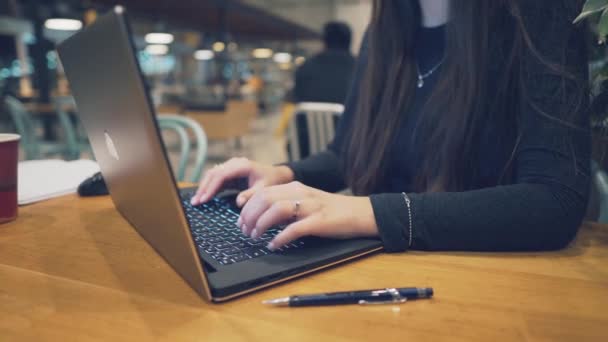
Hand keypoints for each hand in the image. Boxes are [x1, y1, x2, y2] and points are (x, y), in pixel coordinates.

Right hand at [191, 158, 293, 205]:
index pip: (221, 175)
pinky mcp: (230, 172)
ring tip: (196, 201)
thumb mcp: (264, 190)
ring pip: (212, 175)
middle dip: (203, 188)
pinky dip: (209, 187)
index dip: (211, 187)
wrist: (276, 175)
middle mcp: (234, 163)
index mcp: (242, 166)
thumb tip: (238, 202)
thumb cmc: (271, 181)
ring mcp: (231, 166)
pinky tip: (203, 197)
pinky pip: (216, 178)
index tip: (204, 199)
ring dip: (203, 187)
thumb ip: (251, 195)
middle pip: (213, 174)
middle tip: (195, 202)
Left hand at [236, 181, 378, 249]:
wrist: (360, 213)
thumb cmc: (331, 211)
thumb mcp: (305, 202)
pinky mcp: (319, 222)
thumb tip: (261, 217)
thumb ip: (286, 206)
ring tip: (255, 237)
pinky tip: (273, 245)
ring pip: (276, 210)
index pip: (263, 192)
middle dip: (250, 216)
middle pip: (265, 199)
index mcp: (295, 187)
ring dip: (261, 224)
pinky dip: (280, 238)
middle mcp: (301, 193)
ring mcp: (310, 207)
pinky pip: (294, 229)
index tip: (240, 221)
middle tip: (244, 231)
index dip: (247, 207)